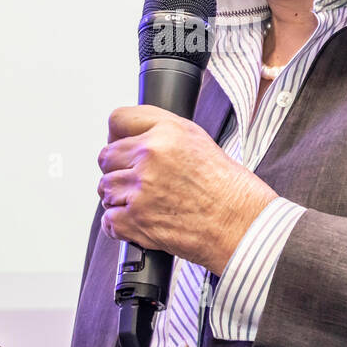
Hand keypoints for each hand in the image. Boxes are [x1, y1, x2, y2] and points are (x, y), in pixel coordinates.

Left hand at [97, 105, 277, 274]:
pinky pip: (108, 220)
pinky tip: (139, 222)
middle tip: (138, 182)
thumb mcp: (198, 140)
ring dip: (119, 199)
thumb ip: (161, 131)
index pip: (118, 121)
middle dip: (118, 171)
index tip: (121, 148)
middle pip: (106, 158)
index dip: (117, 136)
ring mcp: (140, 189)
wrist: (242, 225)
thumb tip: (131, 136)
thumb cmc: (227, 188)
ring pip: (104, 189)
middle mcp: (150, 156)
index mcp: (166, 132)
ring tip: (144, 203)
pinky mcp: (136, 220)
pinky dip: (119, 225)